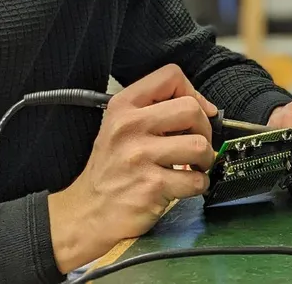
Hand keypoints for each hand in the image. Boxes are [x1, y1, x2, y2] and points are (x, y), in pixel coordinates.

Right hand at [48, 64, 216, 273]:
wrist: (85, 214)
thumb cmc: (110, 169)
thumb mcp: (120, 126)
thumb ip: (155, 109)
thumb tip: (206, 108)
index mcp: (123, 106)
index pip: (170, 76)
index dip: (192, 92)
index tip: (197, 111)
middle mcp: (129, 127)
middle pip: (191, 109)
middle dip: (204, 129)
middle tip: (197, 144)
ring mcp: (140, 157)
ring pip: (200, 145)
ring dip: (205, 159)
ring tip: (193, 166)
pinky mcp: (151, 187)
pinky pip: (196, 180)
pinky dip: (200, 184)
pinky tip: (186, 186)